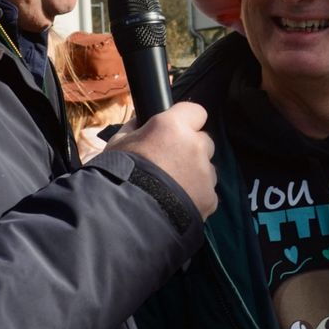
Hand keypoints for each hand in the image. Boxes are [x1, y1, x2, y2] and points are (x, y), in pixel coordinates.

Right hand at [108, 102, 217, 220]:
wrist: (127, 217)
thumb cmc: (119, 175)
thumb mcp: (118, 144)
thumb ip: (135, 129)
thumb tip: (141, 122)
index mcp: (173, 126)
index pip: (196, 111)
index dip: (187, 120)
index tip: (177, 131)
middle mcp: (196, 145)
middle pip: (204, 141)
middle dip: (192, 149)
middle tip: (171, 163)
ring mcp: (206, 173)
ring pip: (207, 168)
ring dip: (196, 174)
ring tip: (172, 188)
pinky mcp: (210, 198)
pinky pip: (207, 192)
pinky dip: (196, 196)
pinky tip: (177, 204)